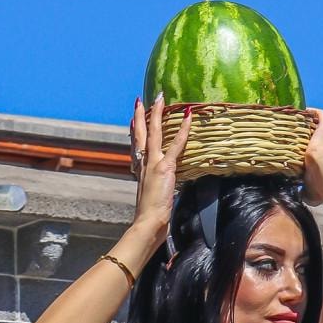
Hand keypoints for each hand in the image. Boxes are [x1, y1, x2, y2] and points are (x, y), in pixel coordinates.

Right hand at [129, 92, 191, 242]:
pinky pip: (175, 144)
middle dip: (140, 116)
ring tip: (159, 98)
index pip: (136, 147)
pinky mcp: (164, 167)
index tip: (134, 119)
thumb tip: (162, 190)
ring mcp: (153, 164)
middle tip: (140, 100)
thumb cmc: (150, 218)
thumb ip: (155, 191)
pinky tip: (188, 116)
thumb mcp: (151, 200)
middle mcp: (143, 165)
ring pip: (154, 133)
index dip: (134, 131)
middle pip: (140, 135)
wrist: (147, 224)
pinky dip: (182, 129)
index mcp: (140, 172)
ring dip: (156, 114)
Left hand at [299, 106, 322, 206]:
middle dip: (303, 133)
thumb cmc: (319, 186)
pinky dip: (312, 111)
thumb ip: (303, 194)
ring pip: (317, 124)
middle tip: (289, 131)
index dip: (304, 149)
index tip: (292, 148)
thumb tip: (298, 199)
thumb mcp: (309, 193)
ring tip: (292, 119)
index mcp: (322, 160)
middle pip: (314, 136)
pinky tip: (302, 110)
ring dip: (307, 121)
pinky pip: (320, 115)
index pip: (313, 152)